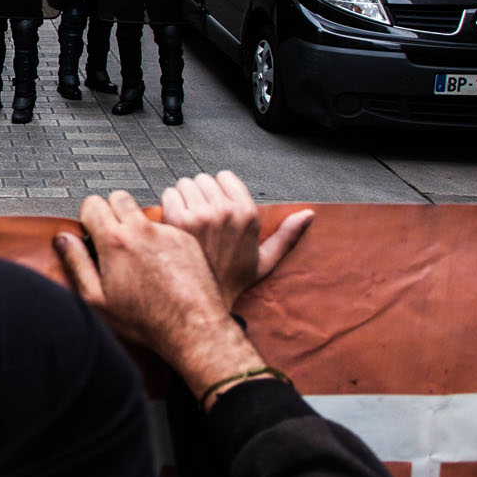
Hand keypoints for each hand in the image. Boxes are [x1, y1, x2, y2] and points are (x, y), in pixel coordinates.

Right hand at [55, 193, 264, 402]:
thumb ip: (77, 263)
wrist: (192, 327)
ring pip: (144, 212)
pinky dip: (160, 238)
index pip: (93, 204)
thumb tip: (64, 240)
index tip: (91, 230)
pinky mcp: (187, 240)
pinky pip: (167, 227)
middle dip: (112, 211)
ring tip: (137, 254)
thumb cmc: (147, 320)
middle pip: (119, 197)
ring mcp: (167, 233)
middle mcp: (141, 230)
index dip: (88, 216)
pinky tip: (160, 264)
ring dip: (136, 224)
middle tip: (111, 236)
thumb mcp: (97, 299)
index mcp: (115, 241)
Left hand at [159, 171, 312, 309]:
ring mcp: (201, 215)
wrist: (204, 300)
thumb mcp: (266, 259)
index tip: (214, 204)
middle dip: (199, 193)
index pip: (225, 176)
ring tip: (187, 218)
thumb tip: (309, 214)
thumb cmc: (233, 280)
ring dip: (183, 197)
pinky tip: (174, 222)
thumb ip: (288, 235)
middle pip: (203, 179)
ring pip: (185, 184)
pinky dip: (168, 204)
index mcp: (247, 214)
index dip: (218, 189)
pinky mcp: (178, 220)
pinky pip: (169, 194)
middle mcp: (225, 211)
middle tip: (199, 215)